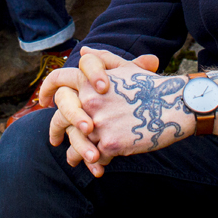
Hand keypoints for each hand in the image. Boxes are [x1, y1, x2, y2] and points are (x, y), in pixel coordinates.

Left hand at [40, 48, 171, 177]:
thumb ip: (102, 59)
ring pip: (76, 142)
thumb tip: (86, 50)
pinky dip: (94, 163)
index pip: (59, 81)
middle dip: (56, 131)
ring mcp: (98, 123)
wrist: (175, 105)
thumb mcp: (126, 68)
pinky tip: (96, 167)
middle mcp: (89, 101)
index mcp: (90, 80)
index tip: (42, 101)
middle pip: (61, 118)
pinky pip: (94, 156)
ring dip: (74, 153)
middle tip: (54, 140)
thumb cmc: (150, 86)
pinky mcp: (110, 143)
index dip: (47, 89)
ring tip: (73, 160)